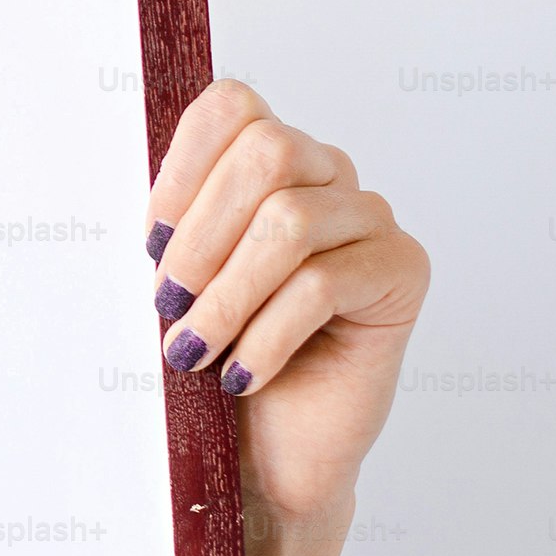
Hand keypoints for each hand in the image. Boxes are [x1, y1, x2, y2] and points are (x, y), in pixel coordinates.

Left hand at [144, 80, 429, 527]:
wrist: (273, 449)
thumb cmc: (222, 356)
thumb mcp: (182, 278)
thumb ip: (175, 226)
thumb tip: (153, 213)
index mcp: (270, 158)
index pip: (234, 107)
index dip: (184, 168)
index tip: (152, 242)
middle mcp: (328, 172)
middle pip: (266, 153)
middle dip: (202, 237)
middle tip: (168, 304)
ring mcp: (371, 217)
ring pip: (290, 222)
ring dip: (227, 296)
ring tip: (193, 352)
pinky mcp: (403, 270)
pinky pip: (324, 283)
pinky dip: (268, 333)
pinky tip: (243, 373)